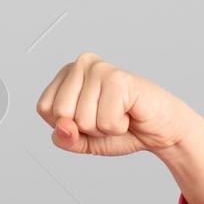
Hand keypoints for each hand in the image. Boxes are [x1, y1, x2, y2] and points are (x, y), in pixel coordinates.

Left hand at [36, 53, 203, 156]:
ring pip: (82, 120)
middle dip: (85, 128)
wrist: (159, 131)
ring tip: (119, 114)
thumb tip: (63, 126)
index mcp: (67, 73)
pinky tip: (129, 114)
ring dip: (103, 128)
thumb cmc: (121, 129)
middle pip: (60, 113)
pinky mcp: (119, 79)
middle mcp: (82, 63)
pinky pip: (105, 121)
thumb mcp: (82, 141)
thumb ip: (65, 138)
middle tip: (107, 116)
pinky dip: (118, 127)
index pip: (45, 108)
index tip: (90, 117)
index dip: (66, 125)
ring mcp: (101, 68)